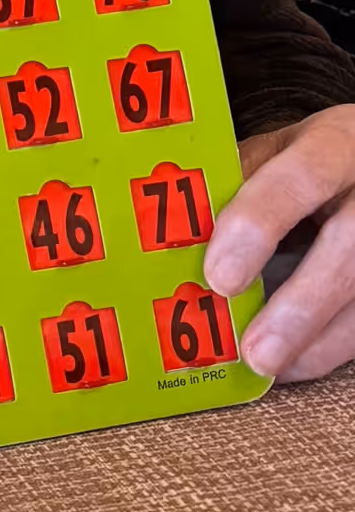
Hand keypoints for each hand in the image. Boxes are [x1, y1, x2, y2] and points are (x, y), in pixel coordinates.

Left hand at [208, 106, 354, 379]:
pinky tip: (295, 363)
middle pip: (349, 246)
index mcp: (336, 143)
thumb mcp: (281, 150)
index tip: (219, 276)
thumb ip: (238, 180)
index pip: (303, 177)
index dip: (260, 223)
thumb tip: (175, 230)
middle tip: (254, 350)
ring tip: (269, 368)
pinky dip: (331, 346)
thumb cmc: (315, 159)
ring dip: (317, 338)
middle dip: (300, 303)